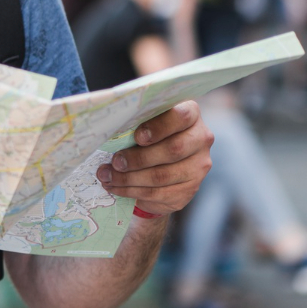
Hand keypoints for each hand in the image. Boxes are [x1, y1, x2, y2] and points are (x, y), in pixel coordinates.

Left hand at [95, 100, 213, 216]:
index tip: (138, 136)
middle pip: (174, 149)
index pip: (182, 115)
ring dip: (130, 178)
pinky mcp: (190, 188)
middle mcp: (200, 139)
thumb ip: (134, 122)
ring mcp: (198, 165)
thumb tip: (107, 129)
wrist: (160, 168)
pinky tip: (115, 187)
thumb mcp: (142, 123)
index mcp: (190, 115)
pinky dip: (132, 191)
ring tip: (107, 176)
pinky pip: (159, 193)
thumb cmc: (145, 137)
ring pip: (163, 175)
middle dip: (139, 158)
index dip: (160, 126)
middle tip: (115, 162)